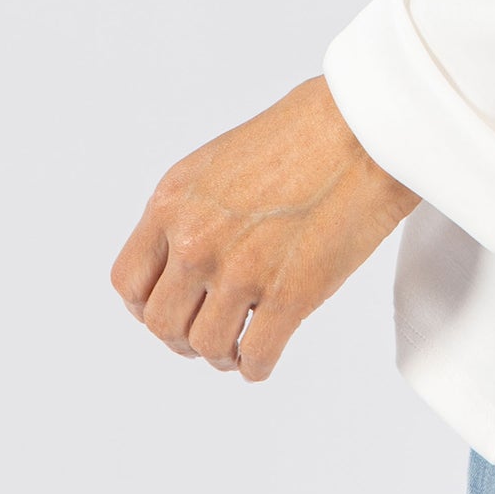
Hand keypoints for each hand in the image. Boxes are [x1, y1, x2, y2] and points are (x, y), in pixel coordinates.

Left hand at [111, 76, 418, 380]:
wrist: (365, 127)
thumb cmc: (305, 132)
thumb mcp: (219, 161)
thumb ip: (193, 211)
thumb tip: (185, 259)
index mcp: (173, 202)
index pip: (129, 282)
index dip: (147, 306)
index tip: (174, 307)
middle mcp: (197, 240)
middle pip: (162, 324)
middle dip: (183, 336)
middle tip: (208, 332)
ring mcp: (242, 270)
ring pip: (207, 346)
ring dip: (222, 354)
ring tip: (240, 343)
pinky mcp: (290, 295)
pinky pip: (256, 357)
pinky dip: (256, 366)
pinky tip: (265, 353)